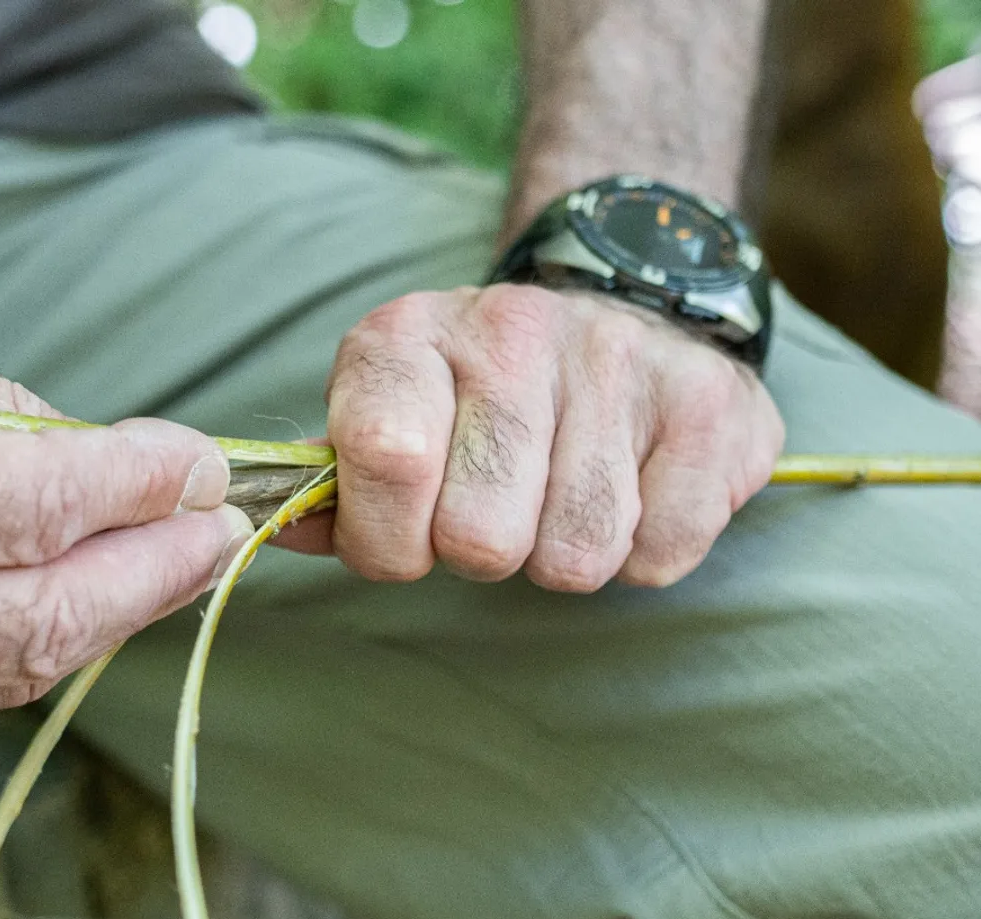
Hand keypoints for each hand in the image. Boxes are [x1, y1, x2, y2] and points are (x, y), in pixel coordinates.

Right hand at [0, 297, 251, 773]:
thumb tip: (112, 460)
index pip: (31, 509)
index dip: (142, 485)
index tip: (202, 462)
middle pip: (44, 617)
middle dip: (155, 568)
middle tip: (219, 526)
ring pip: (13, 672)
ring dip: (107, 611)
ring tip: (162, 554)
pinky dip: (21, 644)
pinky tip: (56, 593)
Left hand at [297, 285, 782, 589]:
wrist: (628, 300)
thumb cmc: (481, 391)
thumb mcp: (387, 408)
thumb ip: (334, 480)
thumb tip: (270, 530)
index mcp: (407, 336)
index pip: (384, 460)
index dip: (388, 539)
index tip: (403, 534)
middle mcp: (511, 332)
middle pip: (479, 539)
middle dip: (479, 553)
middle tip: (494, 512)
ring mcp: (618, 362)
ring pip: (574, 556)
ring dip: (561, 556)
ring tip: (560, 497)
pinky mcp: (711, 407)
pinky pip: (659, 553)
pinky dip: (641, 550)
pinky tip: (629, 489)